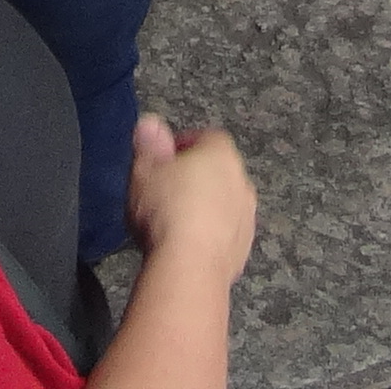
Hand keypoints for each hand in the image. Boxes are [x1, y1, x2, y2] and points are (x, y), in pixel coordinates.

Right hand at [123, 115, 256, 284]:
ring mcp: (246, 216)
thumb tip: (150, 124)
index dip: (183, 145)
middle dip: (195, 177)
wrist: (190, 267)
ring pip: (224, 203)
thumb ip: (148, 144)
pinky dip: (210, 235)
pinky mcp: (243, 248)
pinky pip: (226, 233)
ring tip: (174, 222)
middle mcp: (241, 181)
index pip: (206, 137)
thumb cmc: (166, 211)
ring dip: (205, 207)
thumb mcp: (144, 171)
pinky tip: (187, 246)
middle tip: (165, 190)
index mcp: (220, 154)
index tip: (163, 158)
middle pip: (218, 170)